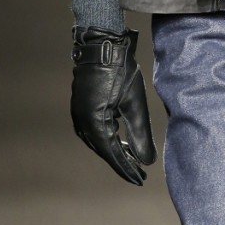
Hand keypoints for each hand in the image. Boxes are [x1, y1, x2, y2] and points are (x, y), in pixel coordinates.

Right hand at [70, 26, 156, 184]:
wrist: (102, 45)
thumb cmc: (120, 71)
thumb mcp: (134, 103)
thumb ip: (140, 134)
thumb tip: (146, 161)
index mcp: (94, 124)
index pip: (112, 154)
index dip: (127, 168)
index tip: (140, 180)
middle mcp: (81, 122)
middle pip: (103, 149)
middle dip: (121, 161)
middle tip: (139, 171)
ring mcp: (78, 114)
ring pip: (97, 140)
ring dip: (113, 149)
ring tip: (130, 156)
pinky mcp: (80, 105)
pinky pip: (93, 129)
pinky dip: (106, 136)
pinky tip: (117, 134)